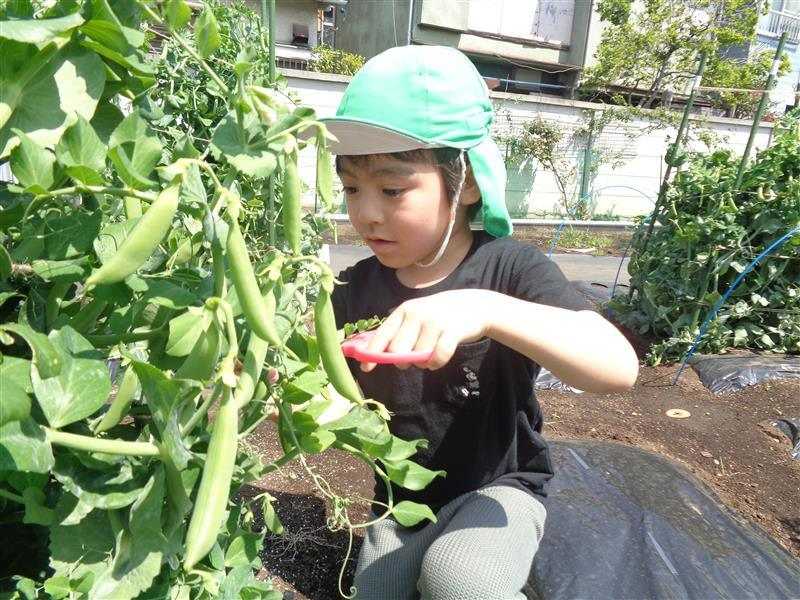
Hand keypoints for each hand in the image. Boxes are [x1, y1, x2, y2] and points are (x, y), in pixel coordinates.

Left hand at [359, 289, 493, 372]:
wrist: (474, 306)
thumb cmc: (438, 315)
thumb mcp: (416, 316)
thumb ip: (398, 333)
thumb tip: (374, 354)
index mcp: (404, 310)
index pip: (382, 335)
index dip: (372, 353)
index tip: (365, 369)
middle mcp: (416, 314)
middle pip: (397, 351)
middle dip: (402, 361)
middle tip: (413, 358)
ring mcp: (434, 322)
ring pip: (417, 358)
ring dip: (422, 363)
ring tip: (430, 352)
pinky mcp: (452, 331)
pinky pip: (436, 358)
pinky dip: (435, 364)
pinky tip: (437, 359)